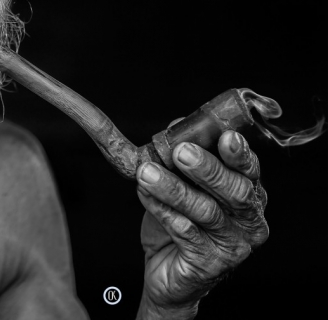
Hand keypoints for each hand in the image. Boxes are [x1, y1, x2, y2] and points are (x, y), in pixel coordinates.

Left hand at [135, 123, 268, 318]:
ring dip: (174, 188)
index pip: (250, 169)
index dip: (240, 153)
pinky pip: (185, 232)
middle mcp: (249, 220)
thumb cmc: (181, 220)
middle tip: (181, 153)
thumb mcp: (183, 181)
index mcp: (249, 193)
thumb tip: (178, 124)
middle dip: (208, 169)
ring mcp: (233, 246)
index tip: (226, 136)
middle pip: (236, 191)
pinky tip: (145, 194)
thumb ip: (184, 152)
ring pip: (206, 211)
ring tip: (147, 172)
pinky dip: (162, 210)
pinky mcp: (210, 265)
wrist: (167, 272)